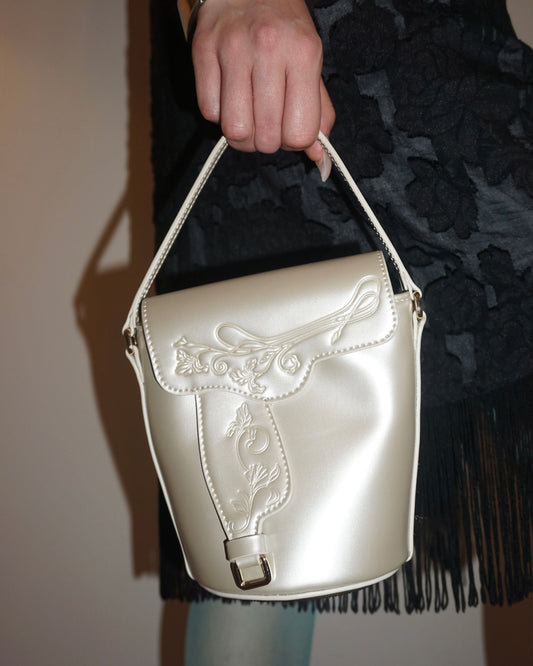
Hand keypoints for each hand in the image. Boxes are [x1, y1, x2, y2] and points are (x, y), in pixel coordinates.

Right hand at [191, 0, 334, 175]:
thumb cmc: (283, 28)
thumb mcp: (311, 62)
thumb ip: (318, 112)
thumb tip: (319, 158)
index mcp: (304, 54)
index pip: (300, 133)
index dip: (294, 143)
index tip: (289, 129)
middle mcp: (269, 49)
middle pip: (266, 137)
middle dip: (267, 142)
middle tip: (267, 125)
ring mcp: (232, 48)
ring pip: (234, 130)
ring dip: (241, 134)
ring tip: (247, 116)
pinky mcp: (203, 50)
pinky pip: (209, 111)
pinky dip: (218, 113)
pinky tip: (228, 96)